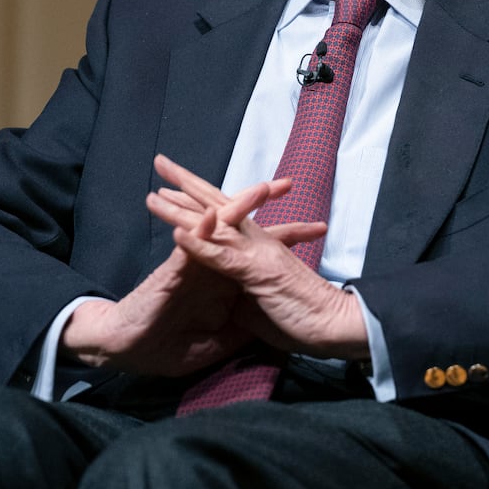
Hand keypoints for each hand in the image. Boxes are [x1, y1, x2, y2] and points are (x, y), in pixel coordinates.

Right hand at [59, 165, 308, 375]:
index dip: (289, 236)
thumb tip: (267, 325)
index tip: (320, 226)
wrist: (128, 352)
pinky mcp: (173, 274)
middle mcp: (212, 264)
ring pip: (217, 228)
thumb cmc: (166, 344)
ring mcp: (193, 265)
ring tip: (260, 189)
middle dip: (264, 203)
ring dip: (237, 207)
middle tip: (289, 184)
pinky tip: (214, 217)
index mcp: (226, 277)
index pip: (261, 250)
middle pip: (242, 226)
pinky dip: (202, 232)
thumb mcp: (217, 342)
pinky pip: (190, 249)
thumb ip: (241, 328)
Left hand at [149, 154, 369, 360]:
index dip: (199, 199)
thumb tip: (234, 295)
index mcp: (259, 247)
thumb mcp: (266, 301)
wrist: (335, 326)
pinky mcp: (256, 272)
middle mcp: (257, 241)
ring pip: (214, 224)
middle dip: (186, 183)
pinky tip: (176, 233)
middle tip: (161, 162)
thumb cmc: (304, 317)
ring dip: (181, 210)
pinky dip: (198, 245)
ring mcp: (257, 253)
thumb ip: (247, 291)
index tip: (174, 186)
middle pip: (217, 204)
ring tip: (153, 195)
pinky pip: (221, 257)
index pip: (225, 215)